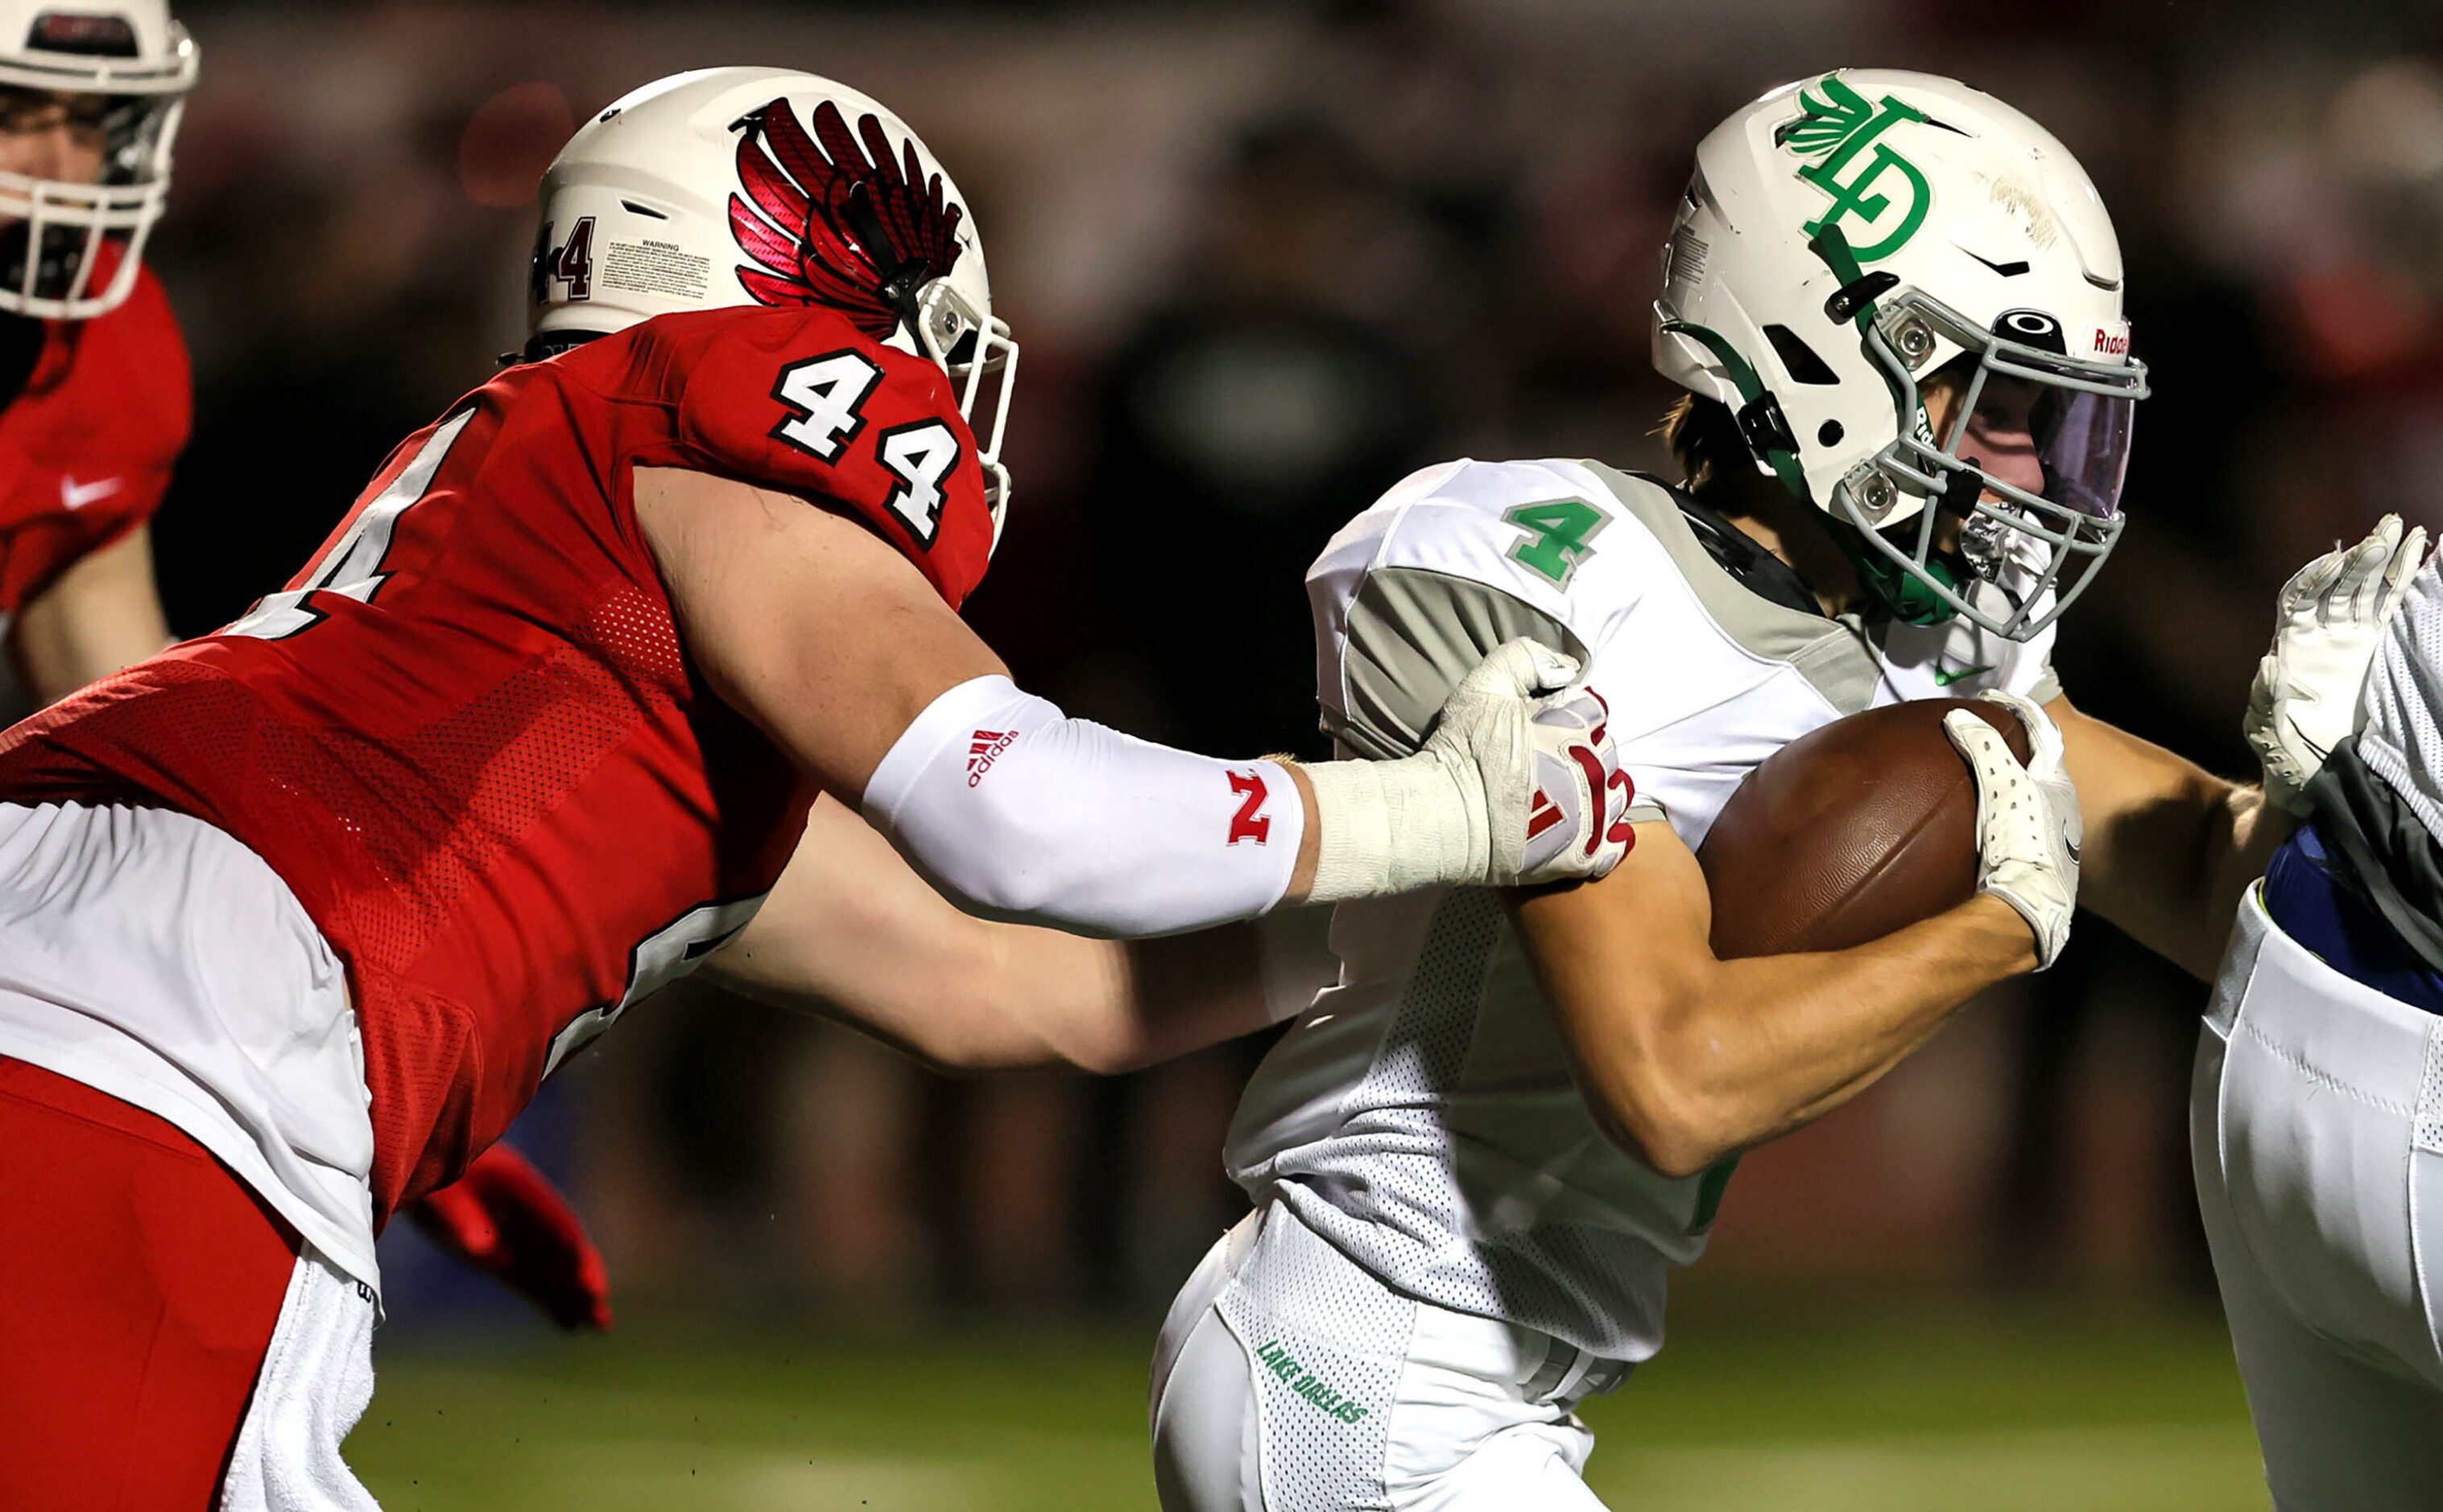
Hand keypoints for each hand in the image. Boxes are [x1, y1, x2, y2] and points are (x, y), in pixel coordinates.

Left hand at [406, 1144, 612, 1330]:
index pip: (550, 1215)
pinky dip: (550, 1300)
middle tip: (600, 1304)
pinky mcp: (495, 1255)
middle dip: (582, 1274)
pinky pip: (530, 1280)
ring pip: (550, 1269)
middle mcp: (521, 1211)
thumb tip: (486, 1254)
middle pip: (560, 1246)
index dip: (567, 1240)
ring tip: (601, 1324)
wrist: (411, 1162)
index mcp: (514, 1183)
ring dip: (573, 1295)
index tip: (582, 1266)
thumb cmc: (426, 1168)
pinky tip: (569, 1322)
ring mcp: (510, 1233)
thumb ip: (462, 1219)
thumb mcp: (440, 1189)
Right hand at [1301, 639, 1633, 901]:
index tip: (1552, 726)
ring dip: (1602, 790)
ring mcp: (1590, 816)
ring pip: (1617, 795)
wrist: (1443, 818)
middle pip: (1608, 752)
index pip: (1595, 710)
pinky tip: (1595, 831)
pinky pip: (1615, 846)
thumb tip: (1567, 667)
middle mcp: (1591, 770)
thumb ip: (1525, 659)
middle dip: (1588, 751)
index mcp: (1573, 728)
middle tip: (1556, 760)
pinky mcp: (1581, 855)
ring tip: (1575, 794)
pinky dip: (1611, 838)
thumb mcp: (1484, 686)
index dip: (1573, 714)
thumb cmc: (1461, 752)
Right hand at [1943, 691, 2079, 968]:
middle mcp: (2064, 806)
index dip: (2019, 708)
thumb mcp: (2002, 785)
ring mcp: (2054, 835)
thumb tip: (1959, 715)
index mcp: (2059, 782)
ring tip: (1984, 769)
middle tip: (1986, 730)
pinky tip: (1989, 815)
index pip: (2044, 731)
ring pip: (2035, 793)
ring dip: (2013, 776)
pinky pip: (2023, 819)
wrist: (2030, 902)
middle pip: (2043, 763)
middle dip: (2018, 743)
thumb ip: (1983, 747)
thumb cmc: (2023, 838)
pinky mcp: (2039, 859)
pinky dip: (2006, 805)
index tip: (1991, 697)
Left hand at [2246, 514, 2426, 815]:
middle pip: (2341, 584)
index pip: (2300, 596)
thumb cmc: (2282, 748)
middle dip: (2362, 558)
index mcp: (2291, 643)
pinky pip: (2395, 610)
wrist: (2315, 771)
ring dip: (2388, 561)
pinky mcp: (2380, 649)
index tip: (2335, 561)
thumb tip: (2268, 663)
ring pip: (2370, 591)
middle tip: (2385, 530)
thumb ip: (2267, 697)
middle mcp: (2322, 633)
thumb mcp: (2265, 726)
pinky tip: (2424, 558)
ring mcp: (2353, 638)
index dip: (2316, 576)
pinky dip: (2408, 585)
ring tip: (2408, 532)